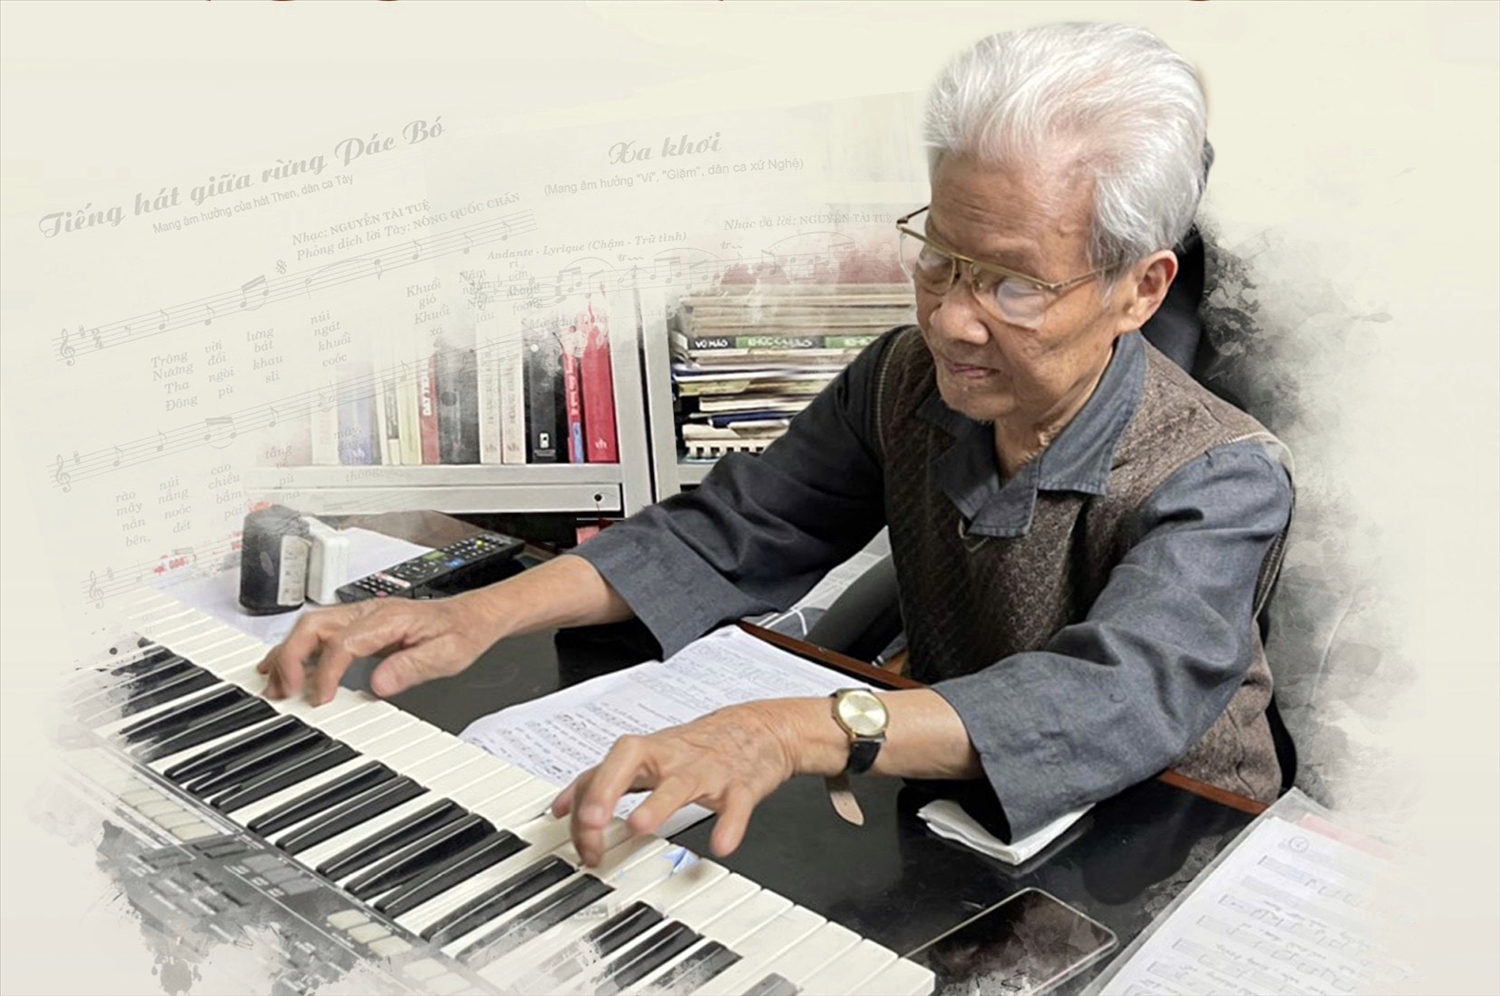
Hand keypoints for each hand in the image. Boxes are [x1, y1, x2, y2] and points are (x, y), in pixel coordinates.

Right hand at [256, 593, 502, 703]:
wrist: (473, 616)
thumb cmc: (461, 632)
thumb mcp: (448, 655)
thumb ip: (412, 668)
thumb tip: (377, 685)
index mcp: (389, 618)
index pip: (342, 643)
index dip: (325, 673)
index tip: (320, 700)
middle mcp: (369, 613)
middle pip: (313, 626)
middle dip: (290, 657)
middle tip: (284, 691)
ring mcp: (362, 617)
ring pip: (311, 627)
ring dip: (288, 654)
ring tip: (275, 684)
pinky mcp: (359, 626)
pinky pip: (320, 634)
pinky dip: (298, 651)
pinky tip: (289, 670)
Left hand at [550, 702, 800, 866]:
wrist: (760, 729)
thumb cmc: (697, 747)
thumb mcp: (647, 758)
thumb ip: (603, 781)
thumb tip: (561, 806)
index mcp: (644, 753)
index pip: (600, 772)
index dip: (581, 806)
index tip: (580, 846)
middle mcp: (670, 757)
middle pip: (629, 759)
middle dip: (605, 789)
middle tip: (590, 823)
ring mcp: (705, 770)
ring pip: (680, 782)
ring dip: (657, 804)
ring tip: (639, 827)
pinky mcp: (740, 784)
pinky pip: (736, 804)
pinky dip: (730, 824)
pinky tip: (721, 844)